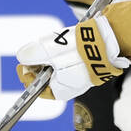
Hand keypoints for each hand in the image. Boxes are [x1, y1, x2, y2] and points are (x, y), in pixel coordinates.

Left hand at [15, 15, 130, 99]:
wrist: (109, 39)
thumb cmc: (79, 49)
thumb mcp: (48, 50)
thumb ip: (32, 55)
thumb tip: (22, 57)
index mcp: (60, 91)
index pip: (37, 88)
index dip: (27, 75)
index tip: (24, 63)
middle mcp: (71, 87)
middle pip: (47, 77)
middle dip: (40, 63)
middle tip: (38, 51)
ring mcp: (81, 76)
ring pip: (58, 67)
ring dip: (52, 56)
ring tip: (54, 44)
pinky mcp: (89, 65)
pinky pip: (71, 61)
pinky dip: (65, 53)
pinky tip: (66, 43)